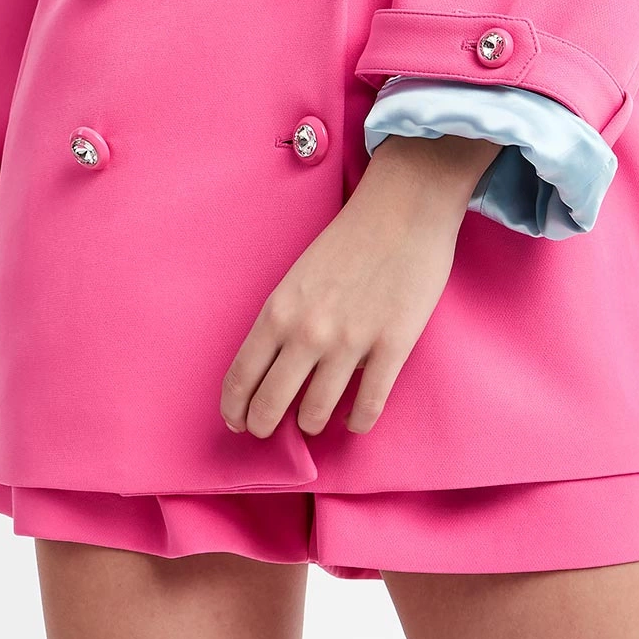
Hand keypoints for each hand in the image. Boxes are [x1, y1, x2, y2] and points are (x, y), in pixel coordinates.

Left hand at [220, 131, 499, 438]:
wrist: (403, 207)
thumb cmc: (350, 237)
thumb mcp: (299, 275)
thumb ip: (285, 319)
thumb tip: (277, 367)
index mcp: (279, 309)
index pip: (242, 376)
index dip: (235, 408)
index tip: (237, 422)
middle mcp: (308, 331)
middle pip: (271, 404)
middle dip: (265, 425)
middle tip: (270, 430)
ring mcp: (350, 342)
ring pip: (317, 414)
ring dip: (313, 422)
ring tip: (317, 418)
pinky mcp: (392, 346)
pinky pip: (368, 407)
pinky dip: (358, 421)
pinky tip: (355, 417)